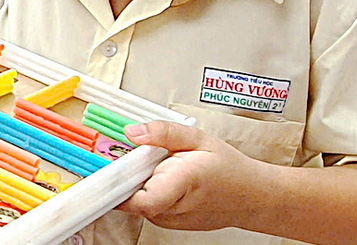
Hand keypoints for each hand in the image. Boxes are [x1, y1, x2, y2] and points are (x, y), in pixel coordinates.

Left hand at [117, 122, 267, 231]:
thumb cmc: (229, 168)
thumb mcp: (198, 138)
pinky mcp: (167, 223)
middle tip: (138, 156)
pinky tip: (163, 179)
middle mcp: (173, 207)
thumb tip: (132, 132)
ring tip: (159, 167)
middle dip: (127, 174)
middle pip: (130, 194)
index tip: (104, 169)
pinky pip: (145, 205)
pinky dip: (146, 190)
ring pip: (135, 200)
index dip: (117, 184)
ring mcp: (169, 220)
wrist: (252, 198)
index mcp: (182, 183)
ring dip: (138, 182)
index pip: (139, 198)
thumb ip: (163, 132)